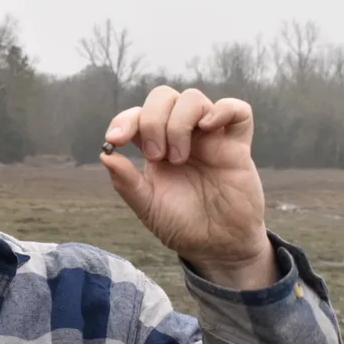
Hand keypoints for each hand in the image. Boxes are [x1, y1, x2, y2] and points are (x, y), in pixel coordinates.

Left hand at [100, 86, 277, 288]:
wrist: (218, 246)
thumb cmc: (183, 225)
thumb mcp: (148, 207)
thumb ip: (126, 183)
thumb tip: (105, 155)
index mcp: (156, 147)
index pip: (138, 115)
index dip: (124, 120)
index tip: (115, 140)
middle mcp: (182, 136)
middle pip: (163, 97)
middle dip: (152, 120)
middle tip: (156, 156)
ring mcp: (209, 138)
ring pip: (193, 98)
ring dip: (179, 123)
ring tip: (179, 158)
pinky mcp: (237, 146)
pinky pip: (238, 111)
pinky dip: (223, 110)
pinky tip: (209, 127)